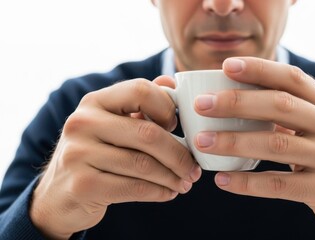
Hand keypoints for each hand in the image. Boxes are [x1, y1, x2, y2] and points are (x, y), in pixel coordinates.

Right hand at [30, 77, 201, 238]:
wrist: (59, 195)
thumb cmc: (96, 154)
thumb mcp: (112, 124)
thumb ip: (140, 103)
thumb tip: (172, 82)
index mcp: (94, 101)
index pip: (141, 90)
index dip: (167, 107)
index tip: (178, 127)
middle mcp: (82, 123)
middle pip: (148, 134)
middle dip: (180, 154)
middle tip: (194, 169)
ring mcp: (78, 154)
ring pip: (144, 164)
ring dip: (173, 177)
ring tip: (186, 183)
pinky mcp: (83, 185)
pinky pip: (135, 188)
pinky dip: (159, 192)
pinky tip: (169, 193)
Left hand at [194, 57, 314, 238]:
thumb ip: (290, 113)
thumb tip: (235, 100)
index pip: (293, 79)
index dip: (260, 69)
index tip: (227, 66)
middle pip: (281, 106)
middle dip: (237, 102)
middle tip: (202, 105)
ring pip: (275, 145)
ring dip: (233, 142)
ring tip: (202, 141)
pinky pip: (279, 184)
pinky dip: (247, 182)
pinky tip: (222, 180)